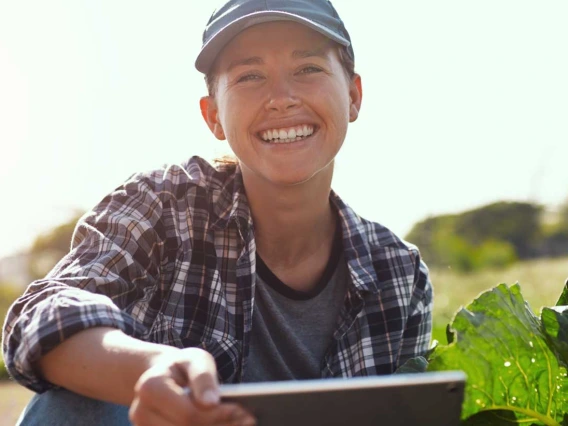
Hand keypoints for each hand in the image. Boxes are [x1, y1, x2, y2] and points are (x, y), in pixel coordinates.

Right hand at [129, 347, 255, 425]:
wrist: (163, 376)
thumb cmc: (183, 366)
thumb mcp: (196, 359)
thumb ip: (203, 378)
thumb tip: (212, 402)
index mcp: (150, 387)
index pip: (188, 413)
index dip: (217, 416)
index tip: (243, 411)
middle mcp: (140, 412)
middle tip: (249, 421)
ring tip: (240, 425)